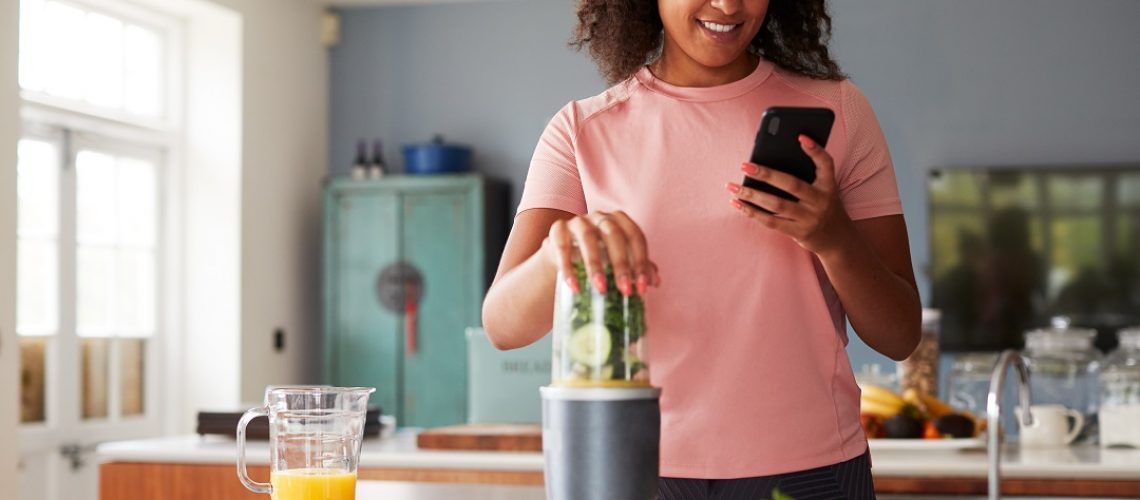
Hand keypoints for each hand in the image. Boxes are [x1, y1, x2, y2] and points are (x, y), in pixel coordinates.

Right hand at [541, 210, 660, 295]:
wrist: (563, 255)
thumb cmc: (597, 256)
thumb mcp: (617, 260)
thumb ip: (637, 267)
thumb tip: (655, 282)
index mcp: (619, 220)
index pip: (635, 237)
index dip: (641, 262)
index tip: (642, 288)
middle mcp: (599, 216)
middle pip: (614, 234)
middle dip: (621, 264)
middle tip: (624, 291)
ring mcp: (577, 221)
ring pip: (588, 238)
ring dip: (595, 265)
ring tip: (601, 289)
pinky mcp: (557, 230)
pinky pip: (562, 246)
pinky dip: (568, 267)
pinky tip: (574, 286)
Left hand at [725, 134, 856, 255]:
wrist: (837, 240)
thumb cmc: (822, 206)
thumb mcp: (822, 189)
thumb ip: (805, 176)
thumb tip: (767, 164)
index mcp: (828, 185)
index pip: (826, 163)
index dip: (815, 150)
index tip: (800, 136)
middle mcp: (821, 201)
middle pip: (792, 184)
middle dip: (766, 174)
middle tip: (744, 165)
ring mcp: (810, 218)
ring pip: (777, 205)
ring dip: (752, 195)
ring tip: (732, 187)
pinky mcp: (799, 233)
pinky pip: (772, 222)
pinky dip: (753, 213)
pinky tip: (738, 204)